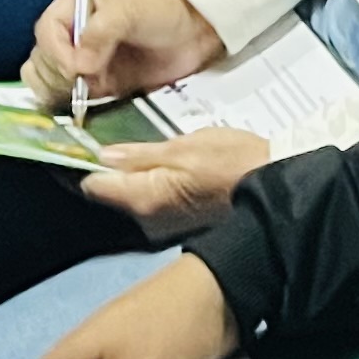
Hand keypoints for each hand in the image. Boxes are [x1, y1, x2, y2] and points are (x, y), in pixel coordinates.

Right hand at [27, 0, 225, 105]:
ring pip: (45, 80)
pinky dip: (68, 104)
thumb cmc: (163, 11)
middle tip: (89, 80)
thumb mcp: (132, 9)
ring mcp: (78, 58)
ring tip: (93, 88)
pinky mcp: (90, 82)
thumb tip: (80, 65)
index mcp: (75, 2)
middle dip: (61, 73)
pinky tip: (87, 101)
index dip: (57, 52)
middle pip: (41, 59)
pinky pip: (63, 97)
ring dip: (62, 90)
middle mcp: (70, 30)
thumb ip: (102, 32)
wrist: (193, 35)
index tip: (77, 69)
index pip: (46, 30)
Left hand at [80, 128, 273, 227]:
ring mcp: (163, 222)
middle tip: (123, 137)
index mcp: (143, 197)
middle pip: (112, 191)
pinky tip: (169, 164)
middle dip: (114, 167)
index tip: (83, 141)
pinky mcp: (180, 219)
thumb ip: (141, 154)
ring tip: (150, 147)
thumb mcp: (185, 146)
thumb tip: (103, 155)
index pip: (93, 185)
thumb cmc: (231, 160)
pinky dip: (154, 182)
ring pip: (133, 194)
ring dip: (136, 173)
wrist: (274, 184)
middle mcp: (146, 217)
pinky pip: (153, 199)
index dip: (83, 163)